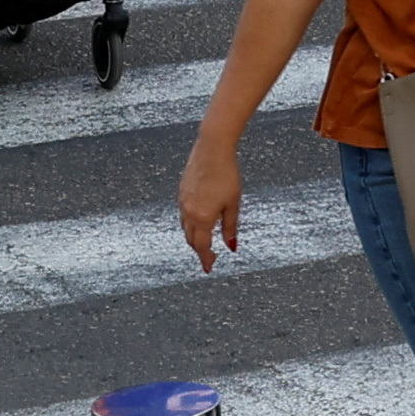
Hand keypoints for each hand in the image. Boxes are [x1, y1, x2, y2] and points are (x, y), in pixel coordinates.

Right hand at [177, 125, 248, 267]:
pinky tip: (200, 220)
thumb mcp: (233, 203)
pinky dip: (190, 223)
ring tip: (206, 240)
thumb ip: (230, 227)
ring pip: (185, 227)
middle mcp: (188, 211)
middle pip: (191, 239)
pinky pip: (183, 214)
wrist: (212, 148)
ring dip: (194, 237)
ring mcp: (182, 201)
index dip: (206, 259)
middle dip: (199, 250)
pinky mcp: (181, 191)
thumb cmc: (227, 174)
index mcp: (202, 217)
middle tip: (210, 257)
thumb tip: (231, 246)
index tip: (209, 267)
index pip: (202, 246)